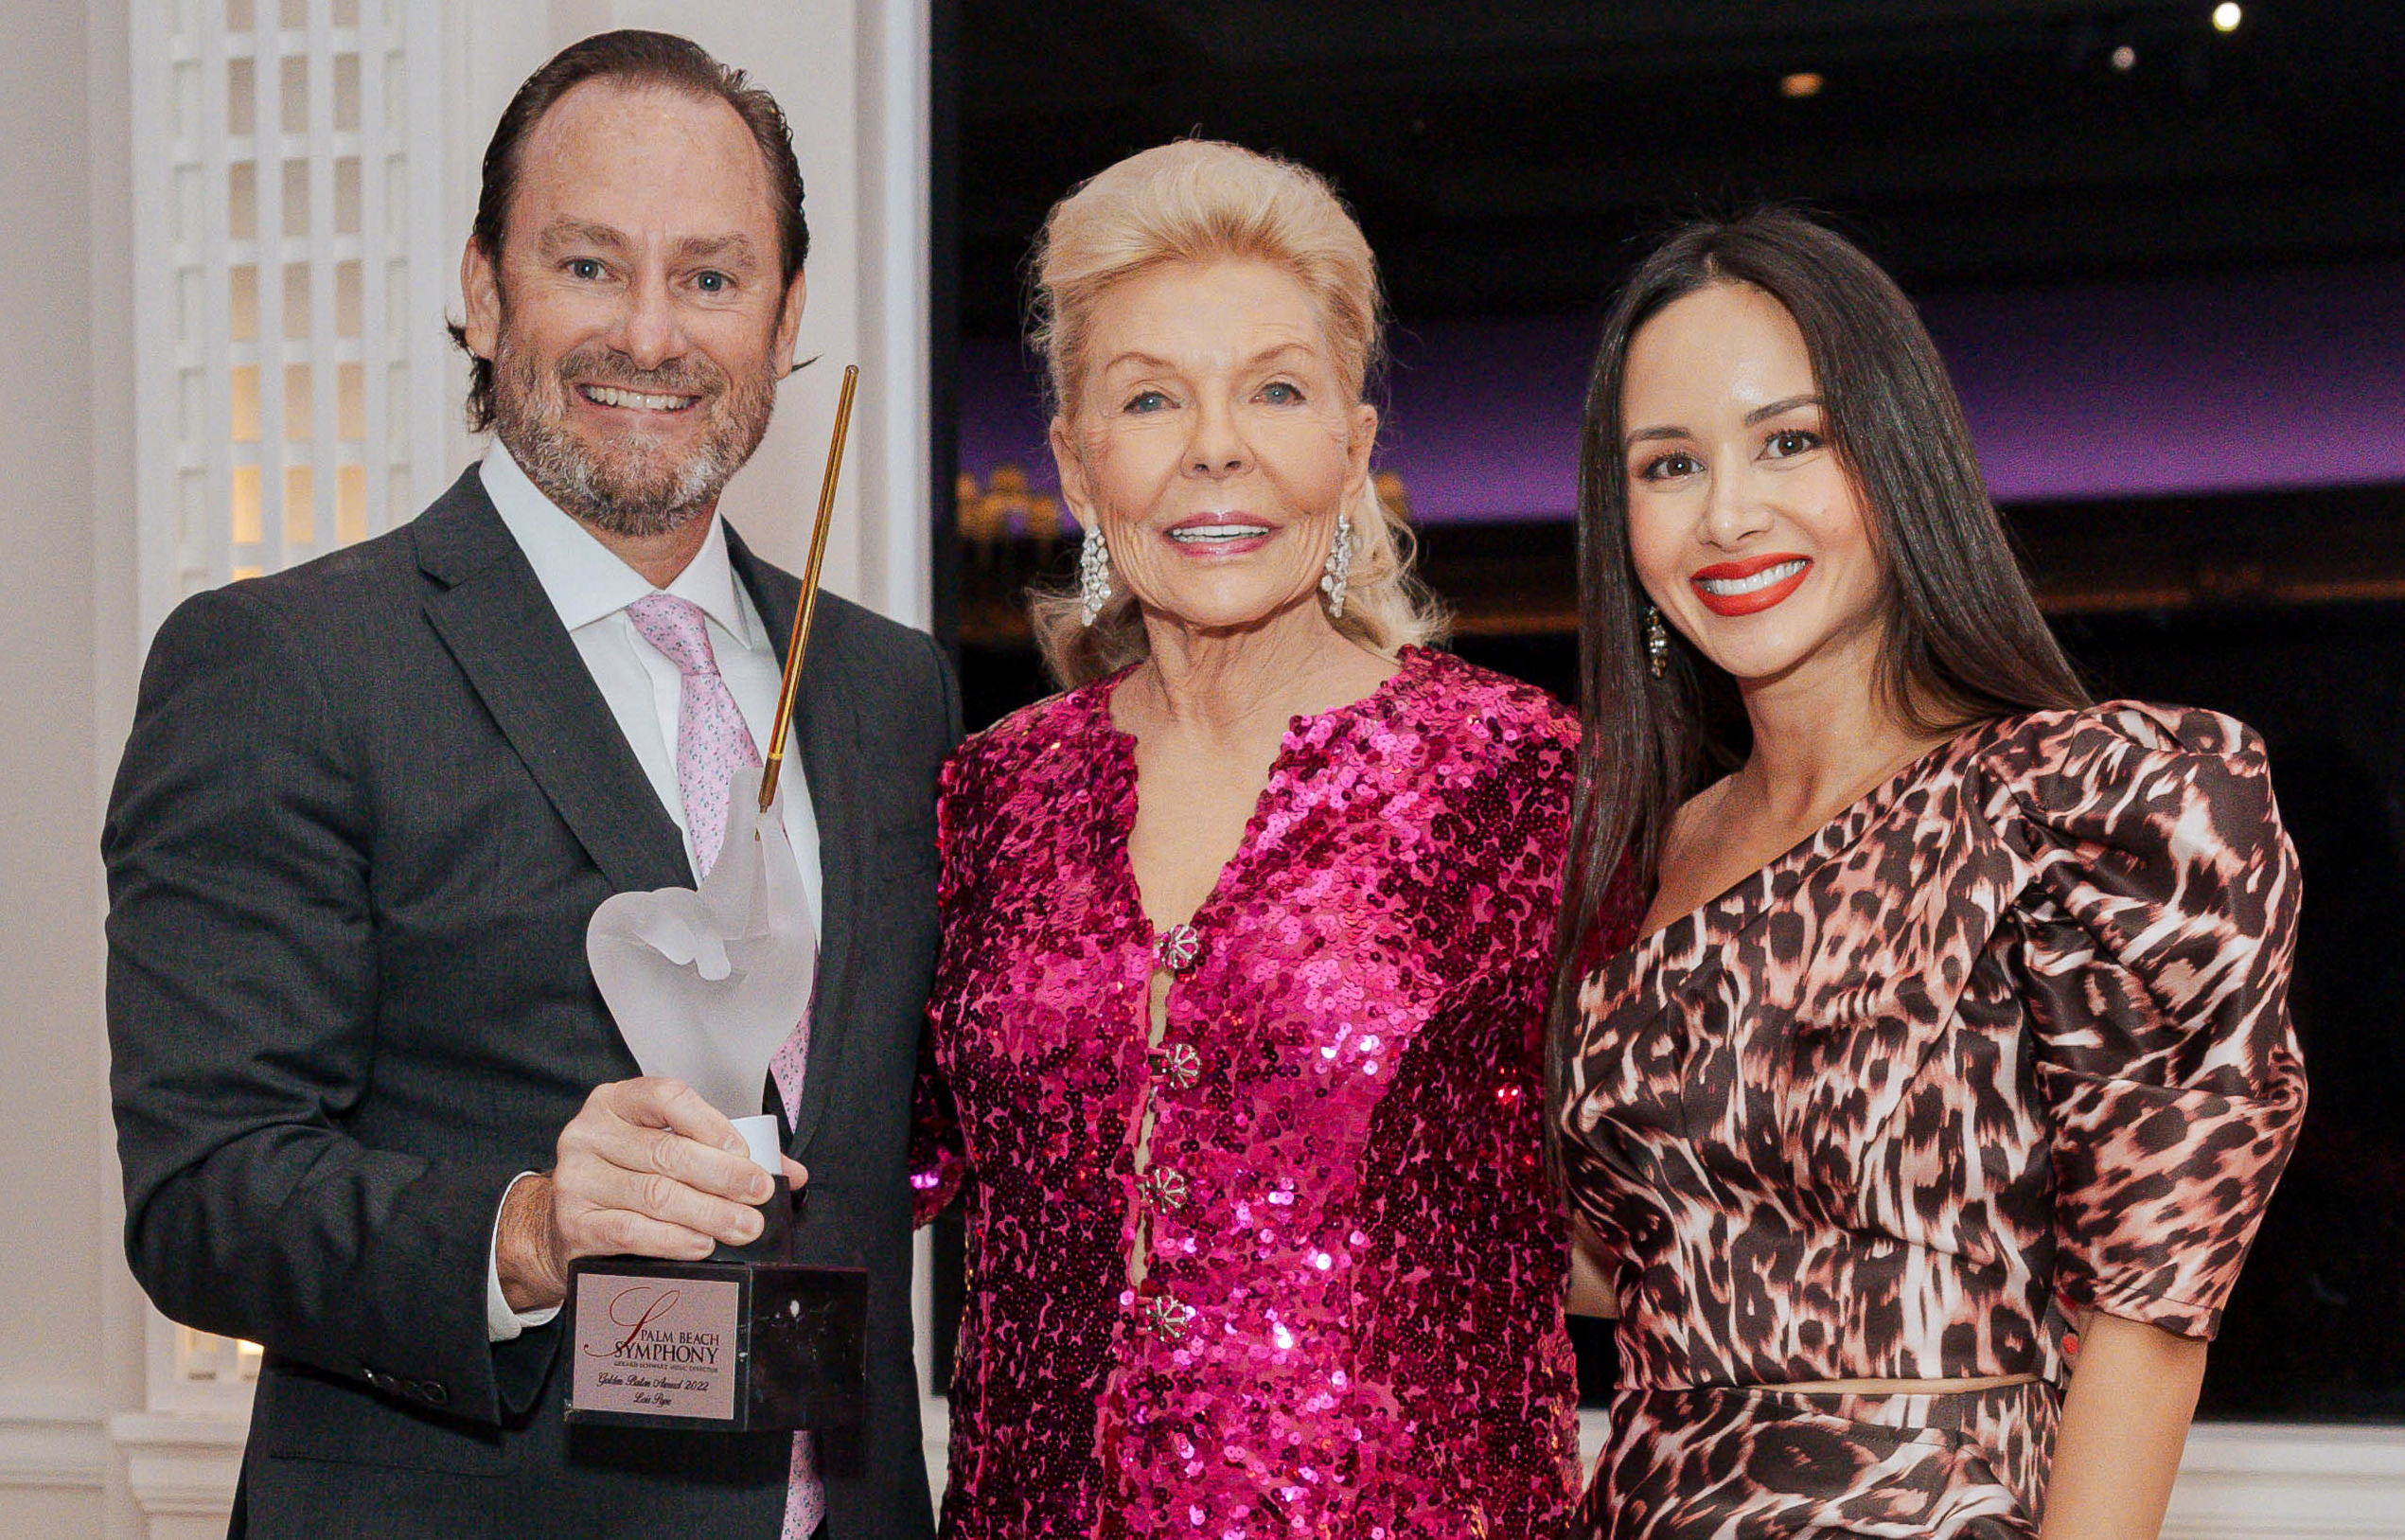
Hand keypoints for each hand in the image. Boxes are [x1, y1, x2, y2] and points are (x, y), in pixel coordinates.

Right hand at [495, 1077, 809, 1312]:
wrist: (562, 1223)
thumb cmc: (628, 1177)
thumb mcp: (666, 1148)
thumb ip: (725, 1153)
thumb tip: (791, 1174)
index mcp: (616, 1101)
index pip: (667, 1097)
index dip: (712, 1124)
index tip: (746, 1152)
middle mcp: (589, 1133)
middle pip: (667, 1152)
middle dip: (723, 1176)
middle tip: (759, 1195)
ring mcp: (577, 1178)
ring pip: (655, 1195)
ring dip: (709, 1213)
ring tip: (743, 1226)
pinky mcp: (575, 1223)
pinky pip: (633, 1231)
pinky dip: (674, 1240)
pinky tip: (702, 1244)